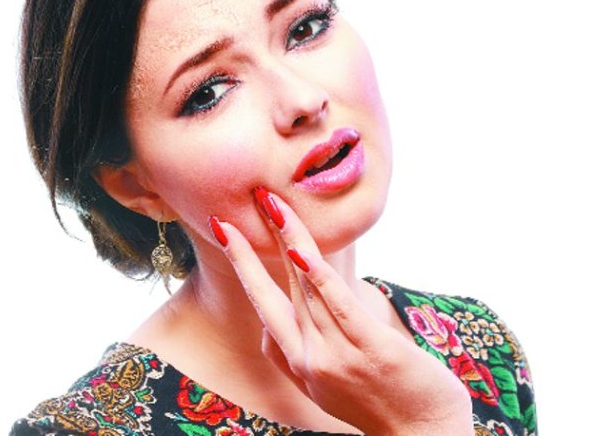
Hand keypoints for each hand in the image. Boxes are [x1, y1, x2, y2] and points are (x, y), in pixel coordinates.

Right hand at [209, 189, 473, 435]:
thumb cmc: (383, 405)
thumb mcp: (328, 387)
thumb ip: (303, 355)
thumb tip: (276, 326)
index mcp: (300, 366)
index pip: (265, 313)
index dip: (246, 272)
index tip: (231, 235)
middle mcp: (310, 360)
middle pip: (272, 296)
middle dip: (246, 254)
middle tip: (225, 215)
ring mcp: (338, 355)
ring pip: (305, 289)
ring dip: (287, 242)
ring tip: (272, 205)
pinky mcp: (372, 348)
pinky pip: (340, 306)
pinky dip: (320, 279)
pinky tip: (304, 254)